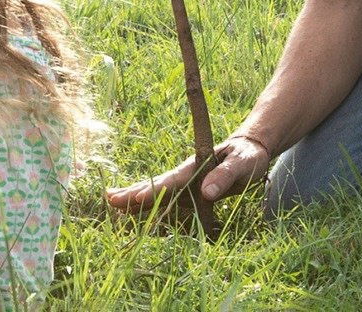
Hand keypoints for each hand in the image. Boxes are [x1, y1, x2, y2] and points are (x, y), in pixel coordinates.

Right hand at [103, 135, 274, 213]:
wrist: (252, 150)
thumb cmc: (249, 156)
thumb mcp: (243, 163)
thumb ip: (225, 175)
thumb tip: (206, 192)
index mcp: (196, 166)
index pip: (170, 181)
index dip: (151, 190)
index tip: (132, 198)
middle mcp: (187, 174)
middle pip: (156, 184)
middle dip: (133, 192)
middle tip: (109, 199)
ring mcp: (188, 183)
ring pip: (159, 192)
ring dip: (136, 198)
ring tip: (113, 204)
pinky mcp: (193, 191)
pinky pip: (170, 200)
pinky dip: (153, 204)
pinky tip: (139, 211)